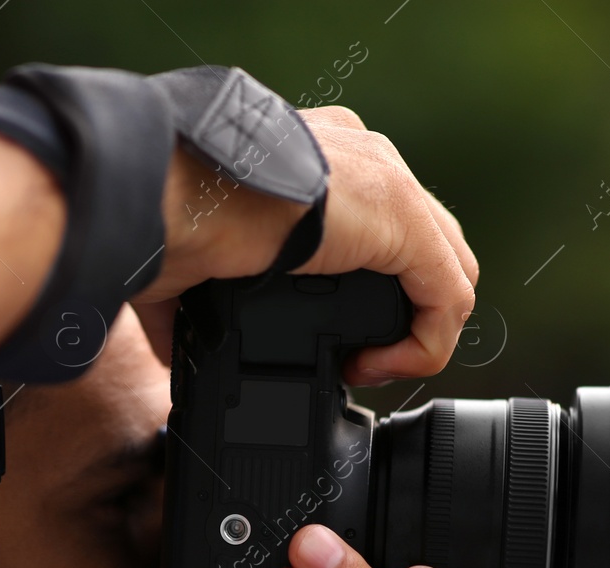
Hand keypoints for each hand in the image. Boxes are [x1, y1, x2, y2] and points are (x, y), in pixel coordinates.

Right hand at [135, 106, 477, 385]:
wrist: (173, 195)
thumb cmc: (163, 216)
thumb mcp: (189, 258)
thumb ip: (194, 299)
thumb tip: (170, 349)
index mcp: (318, 157)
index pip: (376, 224)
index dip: (366, 292)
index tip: (326, 338)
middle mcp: (363, 157)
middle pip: (423, 247)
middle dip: (401, 313)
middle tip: (353, 358)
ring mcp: (389, 182)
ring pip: (445, 270)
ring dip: (413, 333)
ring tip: (364, 368)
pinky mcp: (404, 218)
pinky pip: (447, 297)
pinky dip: (423, 345)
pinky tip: (375, 367)